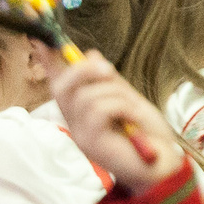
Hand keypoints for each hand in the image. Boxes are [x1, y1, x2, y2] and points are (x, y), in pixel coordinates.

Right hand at [48, 51, 185, 192]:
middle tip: (109, 70)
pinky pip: (99, 109)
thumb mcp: (128, 99)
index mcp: (81, 110)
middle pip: (62, 86)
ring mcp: (80, 134)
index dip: (47, 61)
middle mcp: (75, 122)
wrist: (164, 165)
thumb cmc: (147, 136)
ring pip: (87, 96)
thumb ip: (109, 81)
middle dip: (84, 70)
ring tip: (132, 111)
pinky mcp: (90, 142)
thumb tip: (90, 53)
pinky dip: (122, 107)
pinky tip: (132, 120)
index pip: (58, 82)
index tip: (39, 38)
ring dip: (116, 95)